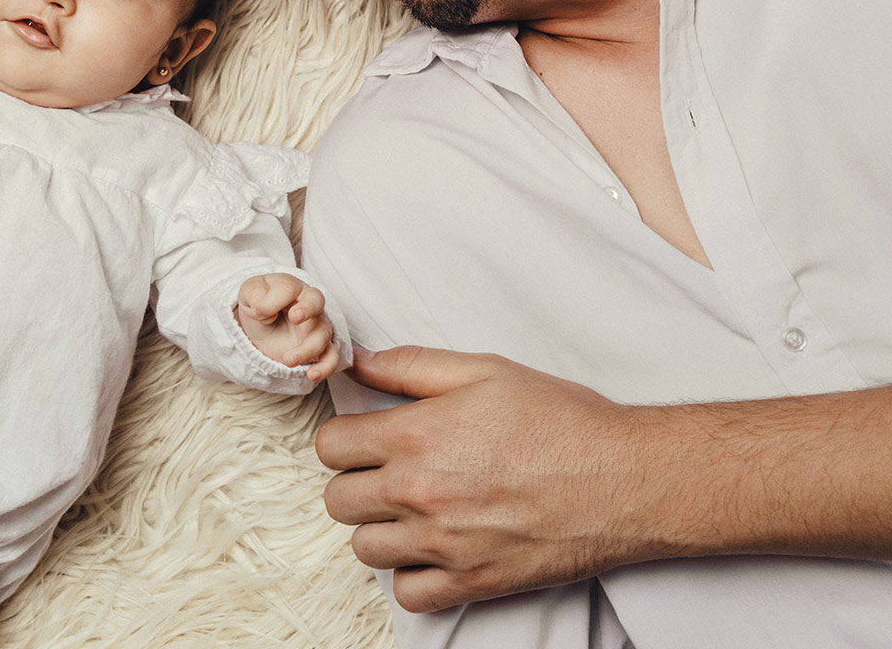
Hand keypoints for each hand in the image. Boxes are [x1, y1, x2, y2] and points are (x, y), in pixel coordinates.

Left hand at [235, 273, 340, 380]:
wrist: (259, 325)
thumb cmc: (258, 303)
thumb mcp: (249, 294)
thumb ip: (255, 296)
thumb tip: (262, 310)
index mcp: (290, 287)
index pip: (288, 287)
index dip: (274, 299)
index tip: (258, 311)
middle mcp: (308, 304)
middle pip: (316, 302)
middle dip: (308, 309)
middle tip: (295, 317)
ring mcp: (316, 327)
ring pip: (322, 335)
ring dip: (307, 349)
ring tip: (288, 360)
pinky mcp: (318, 349)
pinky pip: (330, 357)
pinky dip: (325, 367)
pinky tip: (311, 375)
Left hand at [316, 347, 646, 611]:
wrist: (627, 479)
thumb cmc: (562, 420)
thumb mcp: (483, 371)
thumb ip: (409, 366)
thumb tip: (358, 364)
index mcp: (416, 435)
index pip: (330, 446)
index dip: (344, 440)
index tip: (364, 441)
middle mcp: (419, 492)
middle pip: (338, 500)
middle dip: (356, 483)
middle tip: (387, 474)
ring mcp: (444, 542)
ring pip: (364, 547)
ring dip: (379, 530)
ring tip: (410, 512)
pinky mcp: (473, 581)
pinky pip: (408, 593)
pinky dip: (412, 576)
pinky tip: (432, 551)